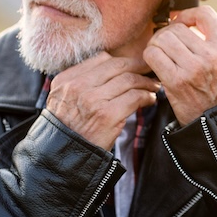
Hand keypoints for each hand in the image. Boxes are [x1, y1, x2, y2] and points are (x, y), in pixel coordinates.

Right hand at [46, 54, 160, 149]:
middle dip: (138, 66)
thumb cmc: (68, 130)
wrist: (62, 158)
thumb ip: (81, 82)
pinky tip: (150, 100)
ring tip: (154, 86)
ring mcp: (92, 100)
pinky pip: (134, 97)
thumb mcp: (63, 100)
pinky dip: (147, 96)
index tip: (134, 65)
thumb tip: (113, 69)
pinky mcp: (107, 115)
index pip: (102, 58)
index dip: (122, 60)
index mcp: (66, 79)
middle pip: (117, 65)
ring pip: (129, 80)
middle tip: (150, 70)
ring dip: (146, 82)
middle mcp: (77, 86)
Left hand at [144, 6, 216, 125]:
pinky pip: (152, 55)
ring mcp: (194, 68)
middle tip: (168, 45)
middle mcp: (212, 55)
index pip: (205, 14)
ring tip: (162, 54)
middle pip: (177, 28)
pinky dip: (150, 57)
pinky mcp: (176, 81)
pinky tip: (157, 65)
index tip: (181, 22)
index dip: (188, 15)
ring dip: (157, 45)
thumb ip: (212, 38)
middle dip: (168, 34)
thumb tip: (181, 19)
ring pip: (162, 39)